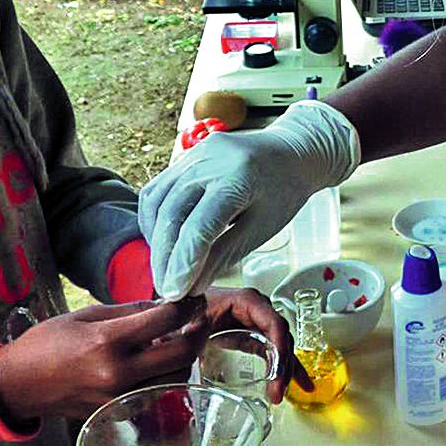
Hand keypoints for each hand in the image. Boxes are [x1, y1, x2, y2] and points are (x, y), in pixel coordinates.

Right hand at [0, 296, 208, 421]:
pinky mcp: (119, 412)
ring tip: (177, 338)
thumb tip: (163, 304)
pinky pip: (155, 392)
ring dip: (184, 357)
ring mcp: (120, 397)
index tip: (194, 298)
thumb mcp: (85, 315)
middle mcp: (118, 373)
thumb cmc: (47, 343)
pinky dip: (164, 375)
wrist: (20, 385)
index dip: (187, 305)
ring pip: (175, 377)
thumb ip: (128, 311)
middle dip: (198, 332)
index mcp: (107, 342)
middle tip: (199, 318)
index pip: (166, 320)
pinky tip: (156, 360)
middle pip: (182, 354)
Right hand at [139, 99, 360, 297]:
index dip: (183, 263)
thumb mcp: (262, 228)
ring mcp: (194, 154)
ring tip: (164, 268)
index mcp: (238, 177)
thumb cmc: (284, 191)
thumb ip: (225, 255)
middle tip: (166, 288)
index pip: (199, 226)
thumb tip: (192, 286)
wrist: (290, 153)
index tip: (175, 292)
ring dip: (155, 239)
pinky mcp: (185, 156)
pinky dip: (155, 219)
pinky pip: (158, 189)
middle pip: (171, 213)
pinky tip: (163, 241)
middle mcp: (210, 160)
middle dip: (164, 257)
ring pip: (156, 200)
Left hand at [189, 286, 310, 402]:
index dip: (280, 348)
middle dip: (283, 367)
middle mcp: (258, 311)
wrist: (183, 313)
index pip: (274, 323)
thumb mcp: (188, 317)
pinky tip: (297, 384)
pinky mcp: (254, 336)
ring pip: (281, 348)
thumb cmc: (189, 308)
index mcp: (246, 301)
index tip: (278, 372)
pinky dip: (284, 368)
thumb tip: (192, 330)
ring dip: (285, 372)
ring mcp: (258, 324)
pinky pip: (275, 352)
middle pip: (281, 338)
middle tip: (276, 392)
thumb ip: (190, 326)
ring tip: (280, 395)